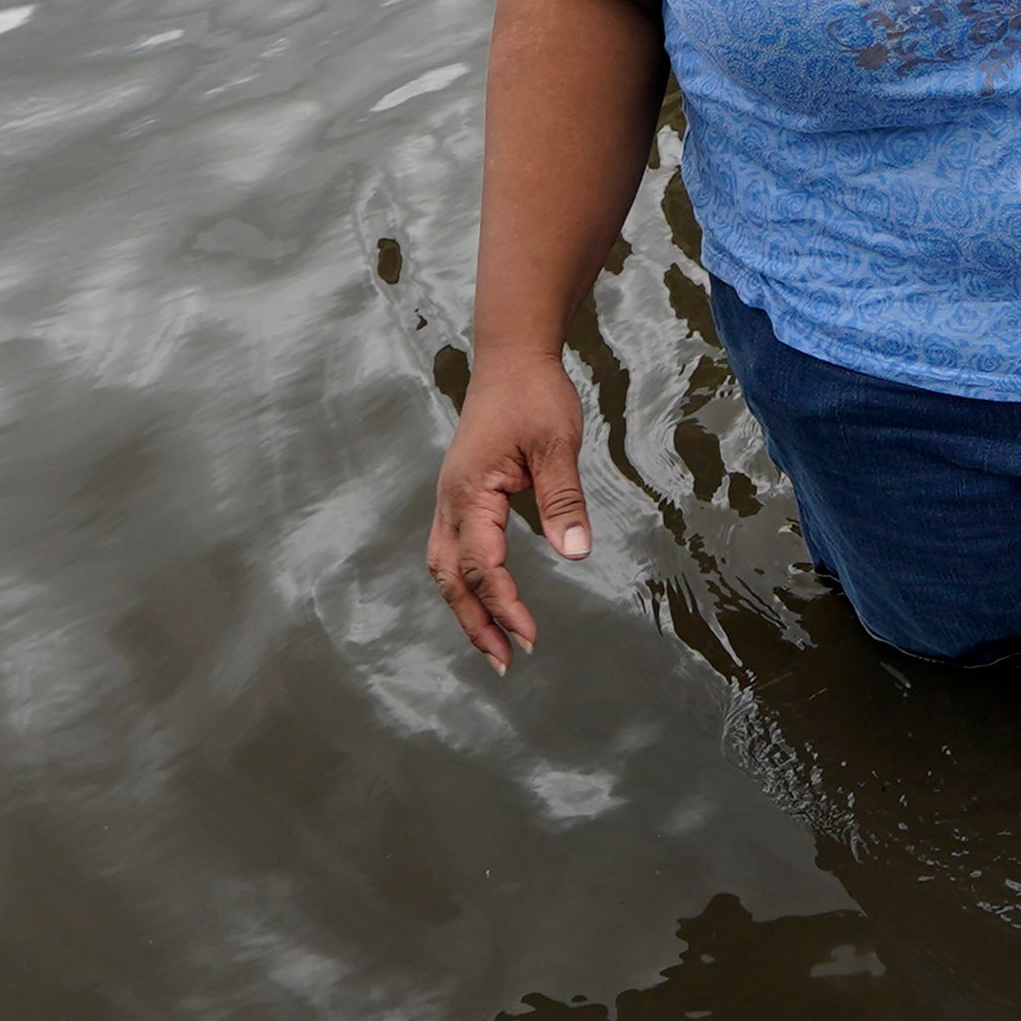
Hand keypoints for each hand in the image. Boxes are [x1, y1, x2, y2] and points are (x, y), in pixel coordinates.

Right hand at [423, 352, 588, 664]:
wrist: (511, 358)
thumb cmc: (534, 395)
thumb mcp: (558, 443)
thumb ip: (563, 499)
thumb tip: (575, 552)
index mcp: (470, 491)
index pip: (482, 564)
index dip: (503, 605)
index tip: (529, 637)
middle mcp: (451, 501)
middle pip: (451, 578)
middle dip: (475, 623)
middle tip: (504, 663)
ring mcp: (451, 499)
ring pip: (445, 568)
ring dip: (466, 608)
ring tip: (494, 645)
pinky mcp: (460, 496)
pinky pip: (452, 551)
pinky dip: (465, 583)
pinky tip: (486, 600)